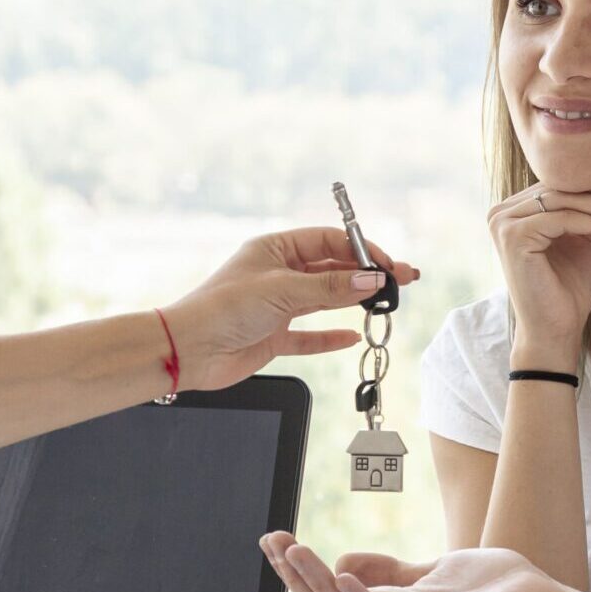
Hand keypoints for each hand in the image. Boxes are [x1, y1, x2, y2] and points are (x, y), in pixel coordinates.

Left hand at [161, 227, 419, 391]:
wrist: (189, 350)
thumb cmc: (223, 308)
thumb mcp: (284, 291)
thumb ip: (331, 287)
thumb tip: (372, 280)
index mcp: (275, 249)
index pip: (328, 241)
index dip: (361, 251)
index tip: (388, 265)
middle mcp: (277, 274)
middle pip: (332, 269)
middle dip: (366, 274)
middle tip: (401, 280)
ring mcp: (276, 306)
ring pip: (325, 299)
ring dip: (354, 300)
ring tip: (386, 302)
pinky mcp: (272, 336)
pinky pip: (309, 335)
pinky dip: (331, 337)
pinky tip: (352, 336)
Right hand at [259, 533, 585, 591]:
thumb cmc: (493, 591)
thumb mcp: (429, 572)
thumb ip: (389, 570)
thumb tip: (343, 559)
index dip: (299, 573)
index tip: (276, 541)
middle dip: (295, 577)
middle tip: (272, 542)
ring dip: (317, 583)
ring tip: (295, 551)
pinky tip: (342, 573)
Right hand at [486, 183, 590, 364]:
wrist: (554, 332)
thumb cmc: (568, 291)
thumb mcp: (582, 241)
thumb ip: (587, 211)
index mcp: (515, 211)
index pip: (562, 188)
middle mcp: (501, 212)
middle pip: (563, 190)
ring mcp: (503, 223)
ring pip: (564, 201)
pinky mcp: (512, 236)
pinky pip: (562, 219)